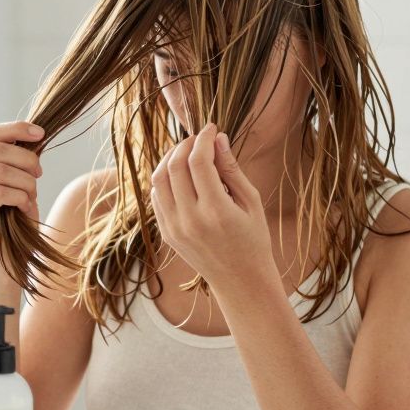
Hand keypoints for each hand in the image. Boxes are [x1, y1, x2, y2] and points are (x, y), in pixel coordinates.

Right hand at [0, 121, 44, 267]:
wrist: (9, 262)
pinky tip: (24, 209)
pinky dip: (19, 198)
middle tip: (38, 178)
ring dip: (25, 183)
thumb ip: (25, 164)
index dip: (17, 128)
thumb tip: (37, 136)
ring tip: (30, 198)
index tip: (42, 134)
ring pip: (0, 170)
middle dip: (27, 160)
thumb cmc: (20, 226)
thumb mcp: (27, 188)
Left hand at [150, 123, 274, 292]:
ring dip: (170, 159)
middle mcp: (190, 219)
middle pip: (174, 167)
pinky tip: (180, 174)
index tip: (210, 128)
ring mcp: (174, 228)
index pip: (199, 162)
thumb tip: (218, 138)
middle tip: (198, 138)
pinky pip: (156, 197)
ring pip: (158, 180)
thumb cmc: (253, 240)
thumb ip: (232, 169)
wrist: (240, 281)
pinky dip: (164, 179)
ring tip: (186, 152)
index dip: (203, 139)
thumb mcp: (250, 202)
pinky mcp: (166, 233)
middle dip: (184, 145)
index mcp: (216, 211)